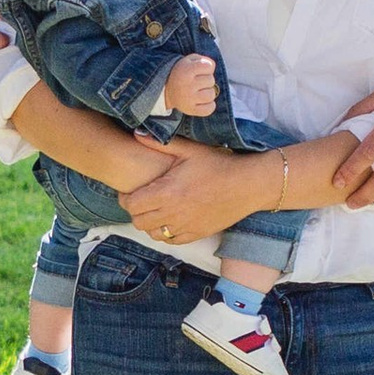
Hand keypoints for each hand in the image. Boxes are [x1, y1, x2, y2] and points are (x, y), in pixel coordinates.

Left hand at [121, 140, 266, 242]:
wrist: (247, 185)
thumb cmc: (218, 165)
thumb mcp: (190, 150)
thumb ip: (160, 144)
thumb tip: (137, 134)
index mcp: (168, 192)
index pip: (132, 204)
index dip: (126, 198)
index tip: (130, 191)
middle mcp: (174, 213)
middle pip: (139, 221)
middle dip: (135, 211)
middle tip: (141, 200)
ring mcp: (185, 226)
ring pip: (154, 234)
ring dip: (150, 223)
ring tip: (155, 210)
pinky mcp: (197, 234)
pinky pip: (172, 241)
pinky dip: (166, 233)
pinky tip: (171, 220)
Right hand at [161, 54, 218, 116]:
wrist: (167, 90)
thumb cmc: (183, 73)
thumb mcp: (188, 61)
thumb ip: (202, 59)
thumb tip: (212, 66)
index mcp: (186, 70)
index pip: (209, 66)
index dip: (208, 68)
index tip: (200, 70)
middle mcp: (187, 85)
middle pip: (211, 80)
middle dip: (207, 80)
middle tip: (198, 82)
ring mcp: (188, 99)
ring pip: (211, 95)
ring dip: (208, 92)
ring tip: (200, 91)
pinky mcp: (190, 110)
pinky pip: (209, 109)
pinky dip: (209, 105)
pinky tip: (202, 101)